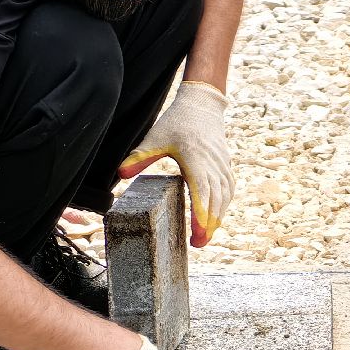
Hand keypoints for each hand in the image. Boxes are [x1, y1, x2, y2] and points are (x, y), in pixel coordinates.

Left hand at [119, 81, 233, 246]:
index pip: (201, 190)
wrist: (202, 105)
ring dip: (217, 217)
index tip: (197, 232)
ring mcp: (222, 164)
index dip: (201, 213)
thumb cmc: (177, 121)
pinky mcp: (225, 165)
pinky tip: (215, 217)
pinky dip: (223, 205)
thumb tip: (121, 174)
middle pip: (216, 199)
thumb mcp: (155, 137)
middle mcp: (212, 163)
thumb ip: (140, 157)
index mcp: (195, 158)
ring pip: (224, 196)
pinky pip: (228, 189)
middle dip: (209, 224)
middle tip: (199, 244)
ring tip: (206, 235)